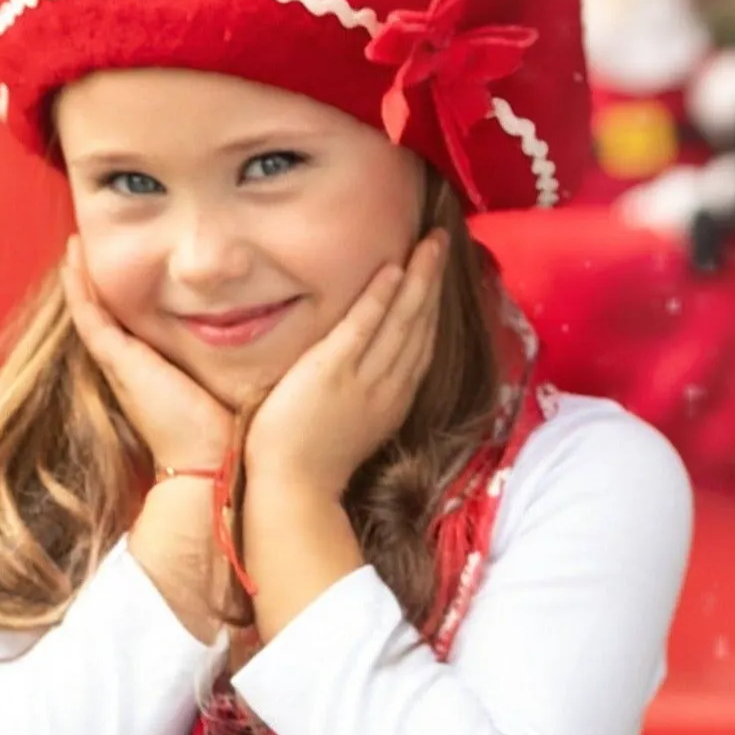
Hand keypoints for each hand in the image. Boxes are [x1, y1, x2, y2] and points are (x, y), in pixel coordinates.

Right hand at [59, 237, 235, 479]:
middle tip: (88, 243)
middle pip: (106, 315)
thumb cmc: (225, 430)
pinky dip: (79, 288)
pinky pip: (89, 316)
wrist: (209, 463)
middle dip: (97, 281)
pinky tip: (74, 258)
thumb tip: (269, 337)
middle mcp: (130, 367)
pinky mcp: (119, 361)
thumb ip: (233, 361)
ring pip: (91, 311)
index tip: (130, 261)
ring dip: (81, 277)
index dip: (129, 293)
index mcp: (151, 372)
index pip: (132, 325)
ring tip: (74, 243)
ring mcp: (120, 364)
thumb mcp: (225, 383)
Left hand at [241, 231, 446, 503]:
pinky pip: (362, 327)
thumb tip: (363, 379)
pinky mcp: (332, 372)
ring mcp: (362, 380)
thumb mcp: (350, 430)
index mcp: (391, 402)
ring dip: (418, 278)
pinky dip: (380, 298)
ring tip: (430, 242)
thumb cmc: (309, 469)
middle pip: (419, 326)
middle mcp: (386, 389)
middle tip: (441, 241)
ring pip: (401, 321)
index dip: (432, 308)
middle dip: (433, 282)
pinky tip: (393, 268)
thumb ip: (361, 401)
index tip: (437, 277)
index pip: (420, 346)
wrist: (293, 492)